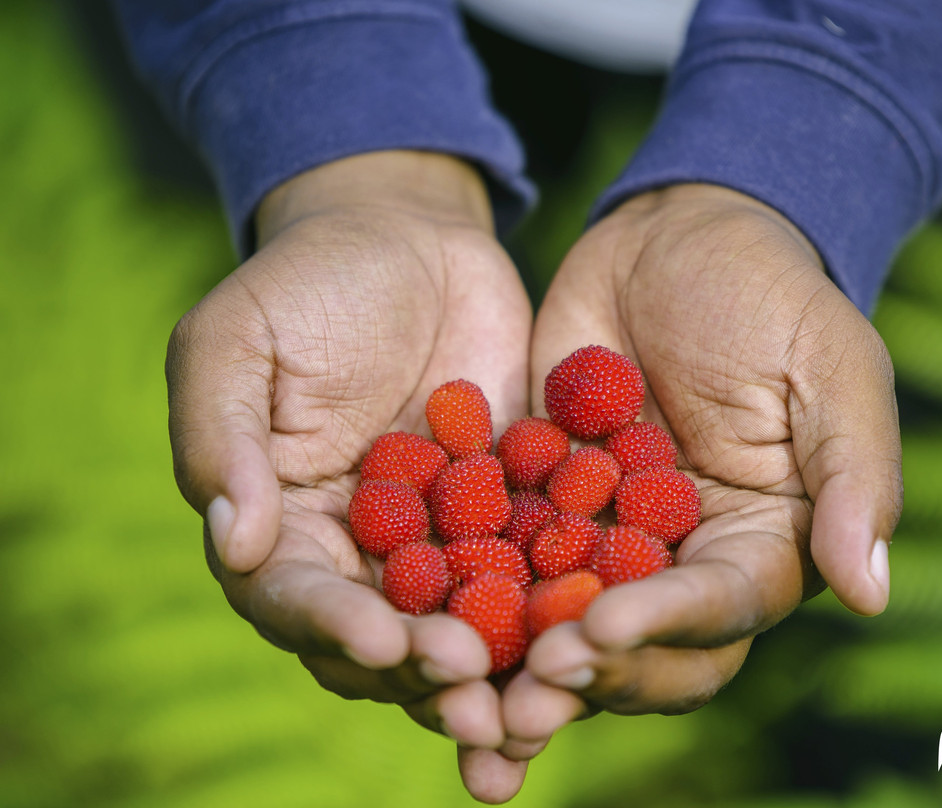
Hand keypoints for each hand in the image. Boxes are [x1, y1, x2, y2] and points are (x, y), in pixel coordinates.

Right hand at [165, 152, 532, 798]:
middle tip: (476, 695)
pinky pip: (533, 565)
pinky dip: (559, 602)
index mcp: (284, 526)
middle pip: (384, 636)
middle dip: (425, 673)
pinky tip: (597, 625)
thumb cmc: (305, 282)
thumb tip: (235, 544)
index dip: (335, 627)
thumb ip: (222, 438)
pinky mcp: (508, 512)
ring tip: (533, 702)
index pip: (296, 599)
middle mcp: (360, 552)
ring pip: (462, 621)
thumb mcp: (236, 342)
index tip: (383, 641)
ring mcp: (439, 539)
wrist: (406, 237)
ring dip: (495, 667)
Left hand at [503, 184, 902, 753]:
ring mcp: (605, 536)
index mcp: (759, 542)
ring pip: (565, 621)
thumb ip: (855, 475)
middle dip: (587, 672)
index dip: (664, 627)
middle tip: (523, 689)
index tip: (598, 630)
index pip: (720, 608)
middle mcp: (681, 558)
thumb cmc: (768, 290)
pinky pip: (502, 555)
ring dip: (518, 659)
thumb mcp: (828, 366)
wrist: (673, 233)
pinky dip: (467, 588)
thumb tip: (870, 597)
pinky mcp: (539, 503)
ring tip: (460, 682)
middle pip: (642, 646)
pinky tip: (418, 608)